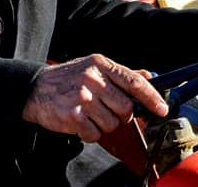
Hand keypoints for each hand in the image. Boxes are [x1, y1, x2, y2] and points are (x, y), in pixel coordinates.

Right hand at [22, 54, 167, 142]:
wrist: (35, 89)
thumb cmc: (68, 79)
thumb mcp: (93, 67)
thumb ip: (121, 74)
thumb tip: (149, 76)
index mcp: (101, 64)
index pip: (134, 81)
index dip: (152, 97)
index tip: (162, 109)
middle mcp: (93, 78)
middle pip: (126, 107)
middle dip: (121, 116)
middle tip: (108, 112)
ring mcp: (82, 97)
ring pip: (112, 123)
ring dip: (104, 125)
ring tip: (90, 115)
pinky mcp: (73, 115)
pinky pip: (95, 134)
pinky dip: (90, 133)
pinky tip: (81, 122)